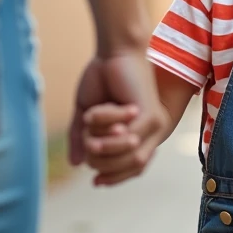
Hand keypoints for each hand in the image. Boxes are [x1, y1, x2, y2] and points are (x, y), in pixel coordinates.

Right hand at [68, 50, 169, 185]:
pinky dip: (104, 125)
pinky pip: (125, 136)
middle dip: (101, 158)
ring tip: (88, 124)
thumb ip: (81, 138)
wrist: (112, 51)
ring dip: (103, 143)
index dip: (115, 177)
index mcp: (143, 133)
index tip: (95, 181)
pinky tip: (94, 111)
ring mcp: (156, 124)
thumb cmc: (101, 77)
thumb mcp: (86, 113)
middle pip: (130, 166)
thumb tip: (76, 164)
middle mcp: (155, 131)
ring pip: (128, 155)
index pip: (135, 169)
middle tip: (86, 138)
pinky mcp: (151, 115)